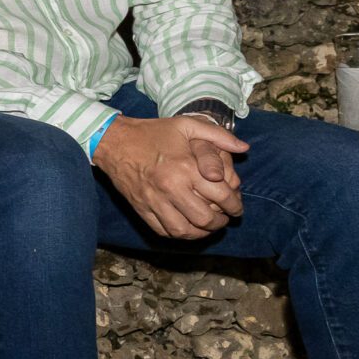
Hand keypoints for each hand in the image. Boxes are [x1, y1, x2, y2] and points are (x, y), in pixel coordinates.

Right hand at [94, 115, 248, 239]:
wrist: (113, 141)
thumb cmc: (153, 132)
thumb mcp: (187, 125)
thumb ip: (218, 135)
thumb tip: (244, 147)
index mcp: (186, 167)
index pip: (222, 196)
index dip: (235, 205)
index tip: (237, 207)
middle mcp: (172, 187)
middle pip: (205, 218)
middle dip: (221, 222)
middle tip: (225, 218)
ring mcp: (154, 200)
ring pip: (185, 230)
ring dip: (201, 233)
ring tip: (208, 226)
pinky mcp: (141, 208)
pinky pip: (163, 230)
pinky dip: (179, 234)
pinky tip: (187, 227)